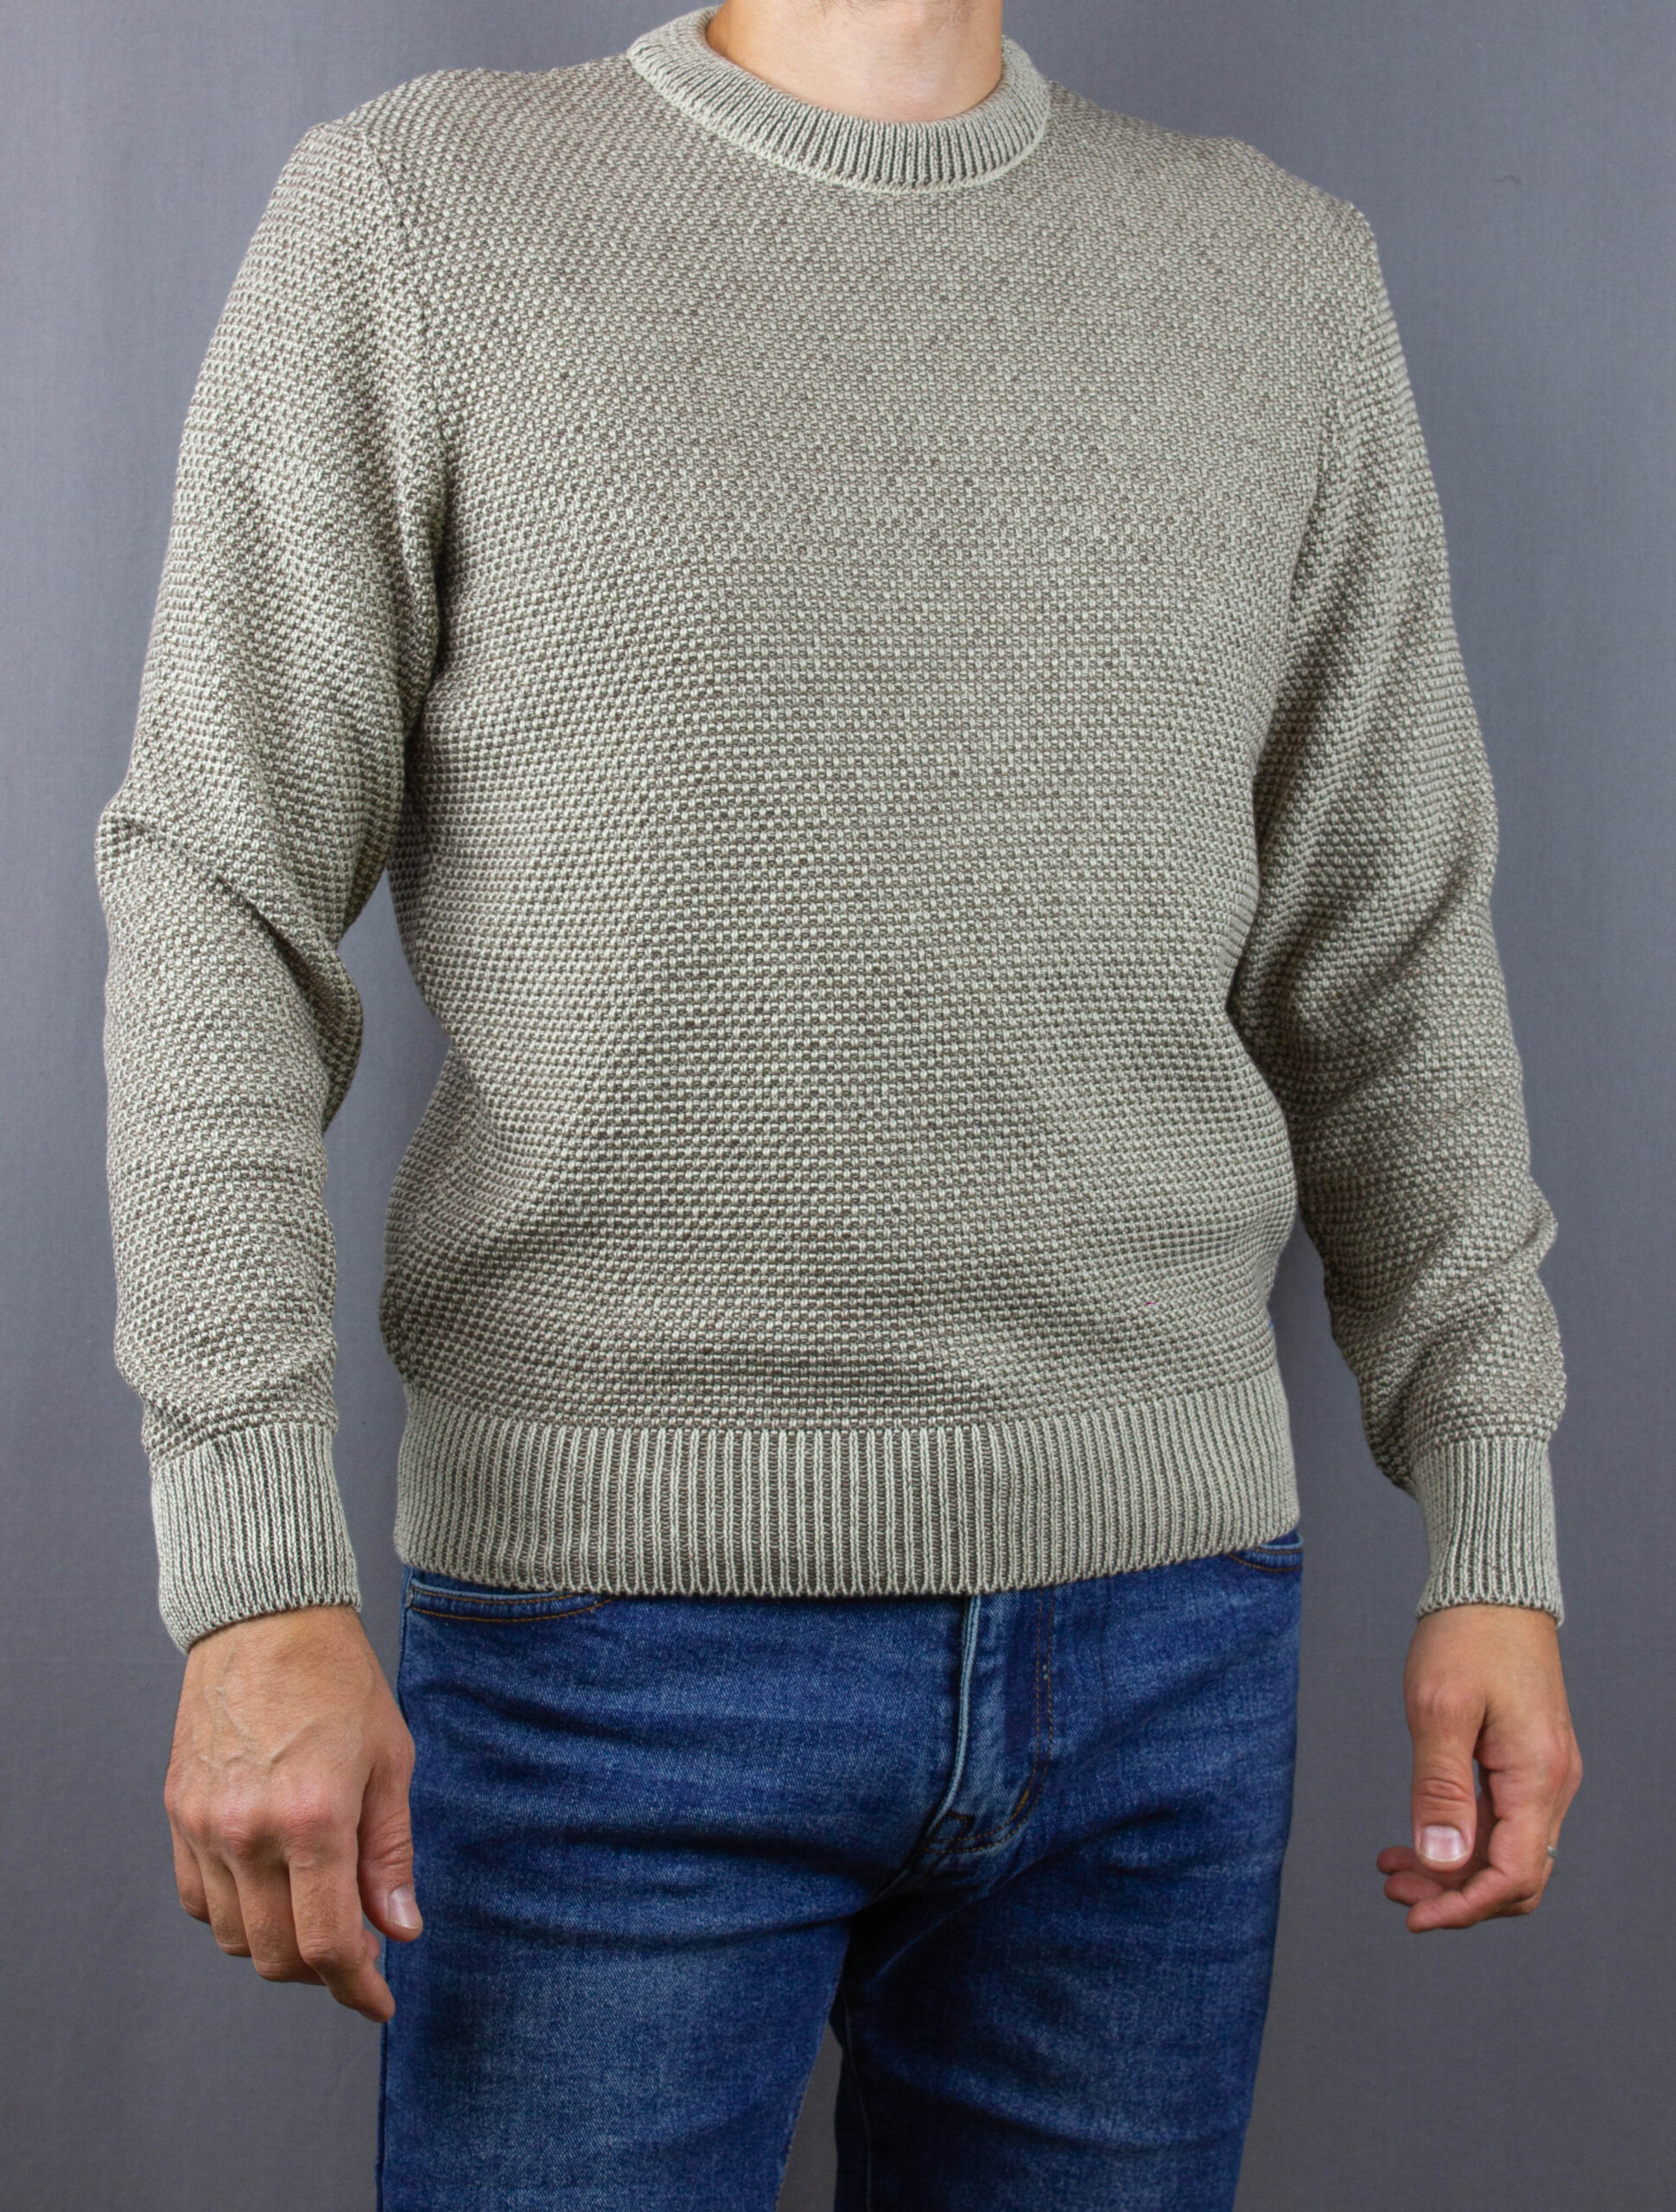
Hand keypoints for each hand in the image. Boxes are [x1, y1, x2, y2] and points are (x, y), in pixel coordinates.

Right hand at [164, 1604, 419, 2020]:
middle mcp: (249, 1831)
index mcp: (313, 1819)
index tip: (379, 2001)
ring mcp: (205, 1825)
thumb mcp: (391, 1760)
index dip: (357, 1988)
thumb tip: (399, 1928)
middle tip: (356, 1952)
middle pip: (277, 1955)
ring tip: (316, 1913)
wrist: (266, 1619)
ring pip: (234, 1936)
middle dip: (322, 1971)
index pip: (327, 1945)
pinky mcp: (178, 1812)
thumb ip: (391, 1853)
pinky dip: (235, 1913)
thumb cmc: (340, 1679)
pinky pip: (199, 1899)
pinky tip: (270, 1888)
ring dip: (278, 1945)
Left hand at [1377, 1602, 1580, 1930]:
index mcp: (1537, 1777)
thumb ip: (1440, 1789)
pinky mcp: (1526, 1761)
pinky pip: (1502, 1821)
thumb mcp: (1439, 1709)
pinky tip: (1416, 1837)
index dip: (1464, 1908)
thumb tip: (1443, 1863)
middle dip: (1455, 1896)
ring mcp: (1543, 1774)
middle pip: (1515, 1875)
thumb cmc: (1466, 1636)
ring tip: (1393, 1868)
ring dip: (1454, 1870)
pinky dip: (1461, 1838)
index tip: (1412, 1916)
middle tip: (1393, 1890)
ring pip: (1507, 1851)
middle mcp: (1552, 1783)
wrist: (1492, 1586)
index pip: (1514, 1876)